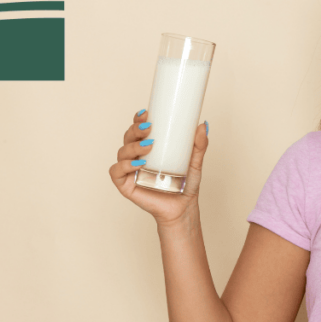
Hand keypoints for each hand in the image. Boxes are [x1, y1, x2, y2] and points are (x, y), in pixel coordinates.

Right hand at [108, 109, 209, 227]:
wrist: (182, 208)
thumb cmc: (185, 184)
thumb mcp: (194, 162)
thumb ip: (199, 145)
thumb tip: (203, 125)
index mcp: (148, 148)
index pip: (138, 129)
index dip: (137, 119)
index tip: (146, 113)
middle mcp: (136, 157)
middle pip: (128, 137)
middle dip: (135, 129)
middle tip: (149, 128)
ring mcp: (129, 170)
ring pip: (122, 152)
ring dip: (133, 146)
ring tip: (149, 146)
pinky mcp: (125, 185)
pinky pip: (117, 171)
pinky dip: (124, 166)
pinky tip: (138, 164)